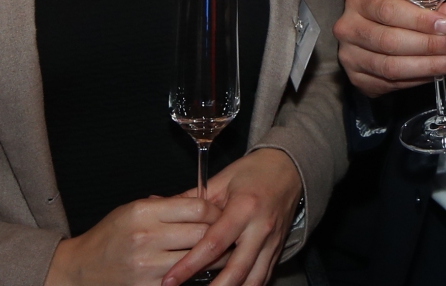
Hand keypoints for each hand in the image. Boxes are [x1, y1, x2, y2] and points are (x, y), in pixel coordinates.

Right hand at [43, 195, 211, 285]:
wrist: (81, 269)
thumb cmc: (109, 236)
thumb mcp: (133, 210)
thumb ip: (167, 206)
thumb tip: (205, 203)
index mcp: (144, 212)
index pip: (197, 207)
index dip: (216, 212)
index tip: (222, 215)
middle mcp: (146, 237)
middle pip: (202, 234)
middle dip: (221, 235)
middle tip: (231, 236)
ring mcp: (146, 266)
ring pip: (196, 261)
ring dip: (213, 259)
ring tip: (222, 255)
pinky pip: (181, 281)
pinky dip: (192, 277)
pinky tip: (198, 272)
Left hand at [161, 148, 302, 285]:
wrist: (288, 170)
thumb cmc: (252, 173)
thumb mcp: (221, 180)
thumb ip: (190, 198)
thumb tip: (157, 203)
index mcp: (244, 208)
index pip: (214, 243)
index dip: (190, 264)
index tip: (170, 279)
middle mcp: (260, 228)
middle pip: (236, 269)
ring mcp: (272, 242)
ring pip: (253, 280)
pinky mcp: (278, 251)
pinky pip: (263, 278)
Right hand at [333, 0, 445, 97]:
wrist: (365, 30)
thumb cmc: (390, 11)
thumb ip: (427, 4)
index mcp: (358, 2)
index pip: (388, 11)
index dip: (419, 20)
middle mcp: (348, 30)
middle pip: (390, 41)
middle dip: (429, 45)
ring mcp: (350, 58)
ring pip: (391, 67)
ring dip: (428, 66)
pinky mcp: (358, 80)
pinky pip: (392, 84)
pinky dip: (419, 79)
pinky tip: (438, 72)